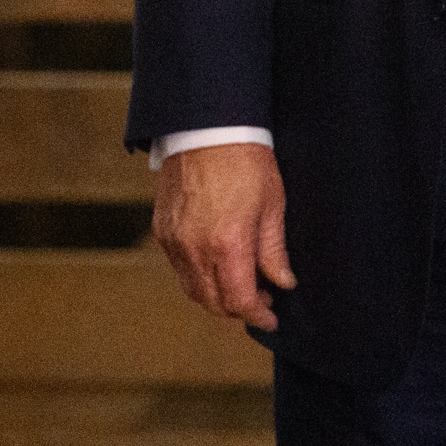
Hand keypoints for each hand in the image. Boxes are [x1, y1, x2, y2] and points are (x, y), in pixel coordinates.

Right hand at [153, 142, 292, 330]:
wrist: (207, 127)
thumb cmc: (245, 160)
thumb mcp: (272, 205)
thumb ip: (274, 251)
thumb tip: (283, 282)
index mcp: (228, 244)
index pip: (239, 301)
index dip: (257, 316)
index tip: (272, 318)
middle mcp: (195, 248)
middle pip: (213, 302)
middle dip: (238, 310)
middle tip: (260, 300)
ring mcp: (174, 240)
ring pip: (193, 289)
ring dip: (216, 295)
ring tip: (240, 283)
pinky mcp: (162, 229)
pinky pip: (179, 267)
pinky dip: (197, 275)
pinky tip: (216, 263)